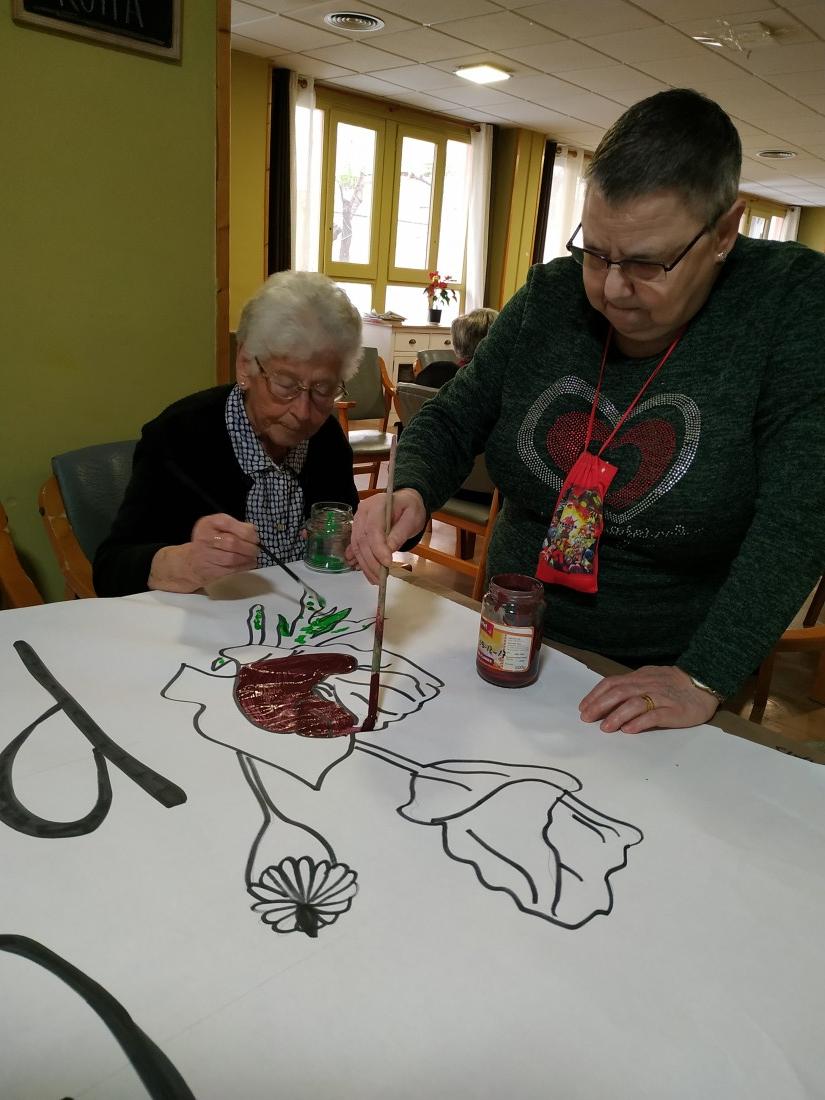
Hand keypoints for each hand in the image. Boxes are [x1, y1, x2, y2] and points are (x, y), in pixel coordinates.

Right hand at [148, 513, 259, 592]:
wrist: (190, 562)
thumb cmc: (210, 541)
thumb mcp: (219, 527)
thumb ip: (236, 526)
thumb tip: (254, 531)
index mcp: (208, 524)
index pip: (227, 523)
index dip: (245, 531)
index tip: (254, 537)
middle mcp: (204, 538)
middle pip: (232, 543)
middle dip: (249, 547)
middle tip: (256, 549)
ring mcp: (205, 556)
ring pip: (232, 558)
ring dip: (247, 558)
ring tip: (253, 557)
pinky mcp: (210, 571)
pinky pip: (231, 570)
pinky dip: (243, 567)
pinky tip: (248, 564)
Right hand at [347, 489, 426, 583]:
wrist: (405, 502)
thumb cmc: (410, 509)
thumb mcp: (412, 519)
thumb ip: (400, 533)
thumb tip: (389, 550)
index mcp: (377, 505)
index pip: (373, 528)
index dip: (378, 548)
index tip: (387, 563)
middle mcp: (363, 513)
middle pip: (362, 540)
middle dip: (371, 561)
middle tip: (381, 577)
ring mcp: (358, 521)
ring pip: (357, 546)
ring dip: (365, 565)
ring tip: (376, 579)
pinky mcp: (357, 530)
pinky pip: (355, 548)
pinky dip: (360, 561)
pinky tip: (367, 572)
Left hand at [578, 665, 718, 733]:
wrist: (704, 682)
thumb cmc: (673, 683)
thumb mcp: (649, 677)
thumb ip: (631, 685)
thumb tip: (608, 696)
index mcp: (639, 677)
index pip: (612, 683)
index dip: (596, 694)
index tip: (584, 707)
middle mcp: (647, 685)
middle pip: (619, 692)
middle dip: (600, 705)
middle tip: (587, 719)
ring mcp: (661, 697)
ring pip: (635, 703)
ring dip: (617, 715)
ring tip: (605, 727)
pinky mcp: (674, 710)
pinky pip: (654, 715)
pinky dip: (640, 722)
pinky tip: (629, 729)